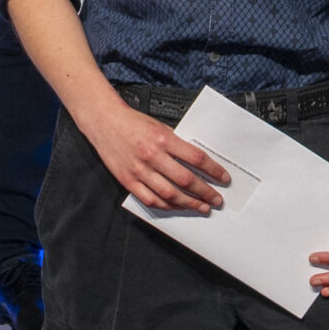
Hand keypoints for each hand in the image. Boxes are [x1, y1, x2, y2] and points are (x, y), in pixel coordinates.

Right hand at [82, 96, 230, 212]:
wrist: (104, 122)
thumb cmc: (133, 123)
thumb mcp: (160, 126)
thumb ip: (177, 144)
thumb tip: (197, 162)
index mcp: (164, 139)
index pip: (196, 158)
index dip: (213, 170)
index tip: (223, 178)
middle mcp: (152, 156)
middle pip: (186, 179)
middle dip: (205, 192)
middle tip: (217, 200)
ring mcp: (139, 170)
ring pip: (170, 194)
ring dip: (189, 203)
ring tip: (202, 207)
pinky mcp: (128, 181)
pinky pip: (151, 199)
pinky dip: (167, 206)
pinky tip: (178, 207)